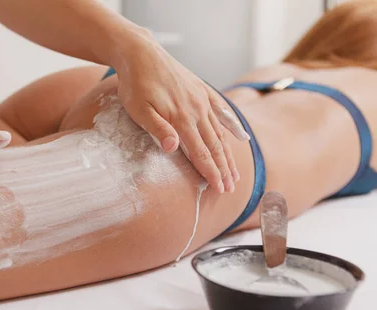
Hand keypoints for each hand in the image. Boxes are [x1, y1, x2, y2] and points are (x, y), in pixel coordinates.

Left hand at [111, 32, 249, 192]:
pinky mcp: (202, 90)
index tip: (221, 189)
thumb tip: (173, 148)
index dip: (211, 173)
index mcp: (181, 119)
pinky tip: (241, 136)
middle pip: (215, 146)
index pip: (201, 152)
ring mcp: (202, 100)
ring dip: (229, 154)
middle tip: (232, 188)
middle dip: (224, 169)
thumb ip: (157, 129)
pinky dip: (233, 126)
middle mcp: (197, 110)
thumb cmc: (135, 85)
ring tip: (235, 172)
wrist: (141, 53)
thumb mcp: (138, 110)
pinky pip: (222, 111)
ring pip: (220, 132)